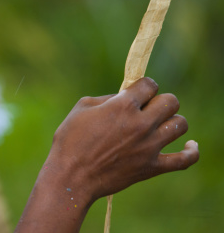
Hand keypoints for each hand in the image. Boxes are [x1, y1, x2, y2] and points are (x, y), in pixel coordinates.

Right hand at [48, 77, 198, 202]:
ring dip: (171, 121)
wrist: (72, 177)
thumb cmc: (70, 140)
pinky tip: (190, 146)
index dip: (144, 86)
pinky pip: (184, 160)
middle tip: (148, 109)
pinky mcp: (152, 167)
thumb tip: (123, 97)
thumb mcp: (82, 108)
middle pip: (171, 101)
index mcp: (123, 106)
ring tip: (160, 125)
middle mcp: (141, 123)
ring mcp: (150, 146)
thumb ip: (107, 98)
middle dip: (160, 100)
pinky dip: (191, 152)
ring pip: (180, 125)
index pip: (149, 84)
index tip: (137, 92)